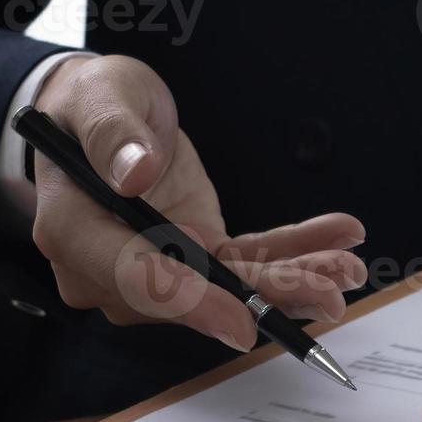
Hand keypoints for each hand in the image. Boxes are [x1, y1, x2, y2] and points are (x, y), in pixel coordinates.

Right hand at [30, 55, 366, 350]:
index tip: (242, 323)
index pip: (135, 278)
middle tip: (329, 293)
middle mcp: (112, 265)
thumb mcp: (101, 98)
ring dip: (292, 280)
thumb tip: (135, 173)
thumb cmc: (90, 104)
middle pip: (194, 294)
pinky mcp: (193, 251)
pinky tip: (338, 241)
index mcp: (75, 231)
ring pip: (230, 283)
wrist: (100, 114)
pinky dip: (294, 252)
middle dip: (265, 296)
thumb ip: (113, 134)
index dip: (192, 303)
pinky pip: (247, 260)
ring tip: (346, 270)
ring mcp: (157, 263)